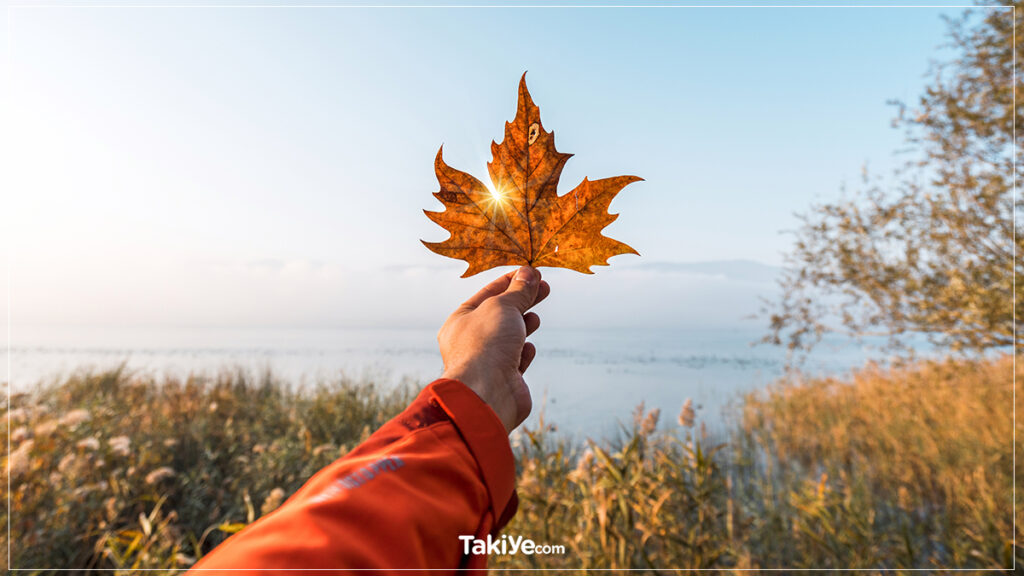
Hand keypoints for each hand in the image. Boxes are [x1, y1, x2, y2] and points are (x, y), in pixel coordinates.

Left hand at [438, 266, 549, 432]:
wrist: (488, 393)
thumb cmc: (486, 346)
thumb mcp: (503, 306)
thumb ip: (518, 291)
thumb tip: (529, 273)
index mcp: (461, 321)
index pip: (488, 294)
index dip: (510, 281)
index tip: (531, 272)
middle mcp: (471, 341)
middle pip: (501, 314)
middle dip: (523, 300)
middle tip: (544, 287)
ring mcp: (487, 361)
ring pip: (509, 338)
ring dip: (523, 325)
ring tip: (534, 318)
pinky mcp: (505, 380)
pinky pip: (516, 361)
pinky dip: (524, 353)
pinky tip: (528, 348)